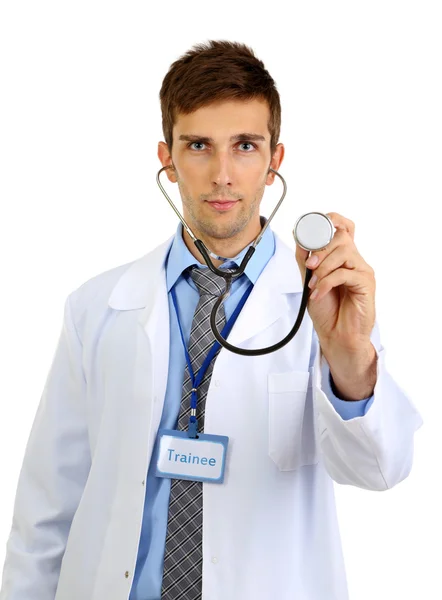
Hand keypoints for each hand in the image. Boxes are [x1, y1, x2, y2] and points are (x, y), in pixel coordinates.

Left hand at [295, 212, 375, 352]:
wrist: (336, 335)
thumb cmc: (327, 310)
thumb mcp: (309, 281)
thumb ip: (306, 260)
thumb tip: (300, 238)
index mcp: (343, 257)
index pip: (345, 227)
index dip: (332, 220)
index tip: (311, 229)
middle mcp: (355, 260)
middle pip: (342, 237)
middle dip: (321, 249)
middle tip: (310, 267)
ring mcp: (362, 271)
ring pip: (344, 253)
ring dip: (323, 268)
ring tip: (314, 285)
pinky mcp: (366, 283)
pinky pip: (344, 273)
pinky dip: (326, 283)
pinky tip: (319, 294)